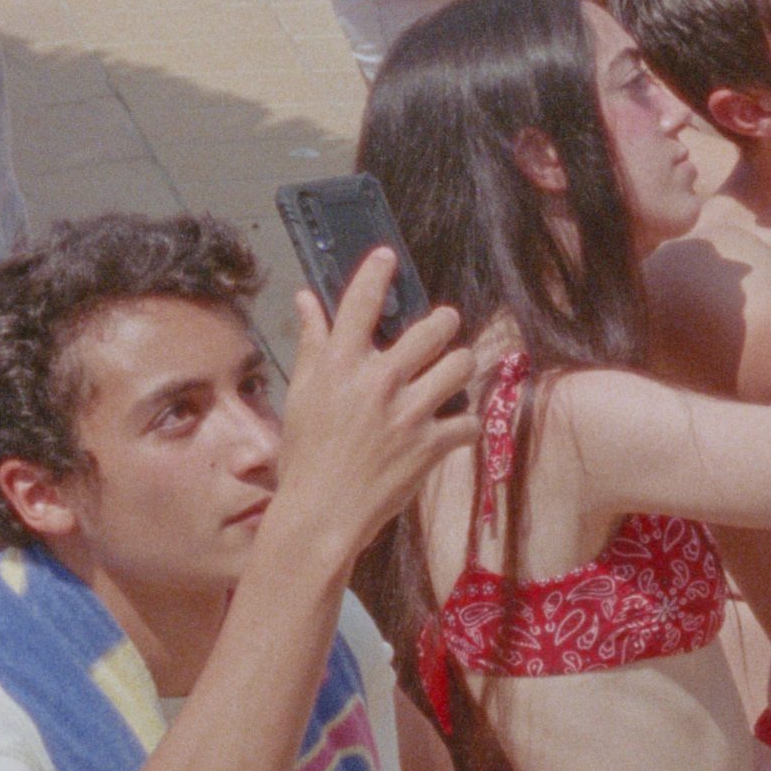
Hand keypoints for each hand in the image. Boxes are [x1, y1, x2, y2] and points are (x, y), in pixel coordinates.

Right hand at [272, 251, 476, 562]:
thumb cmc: (305, 455)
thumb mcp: (301, 394)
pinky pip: (469, 421)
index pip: (361, 300)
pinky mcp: (431, 445)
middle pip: (434, 326)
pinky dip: (464, 424)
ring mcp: (410, 412)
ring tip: (450, 374)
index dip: (378, 271)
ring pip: (461, 365)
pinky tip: (451, 426)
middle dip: (443, 323)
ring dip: (458, 367)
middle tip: (441, 328)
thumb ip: (311, 342)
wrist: (322, 513)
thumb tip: (306, 299)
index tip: (388, 257)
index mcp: (341, 364)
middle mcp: (380, 380)